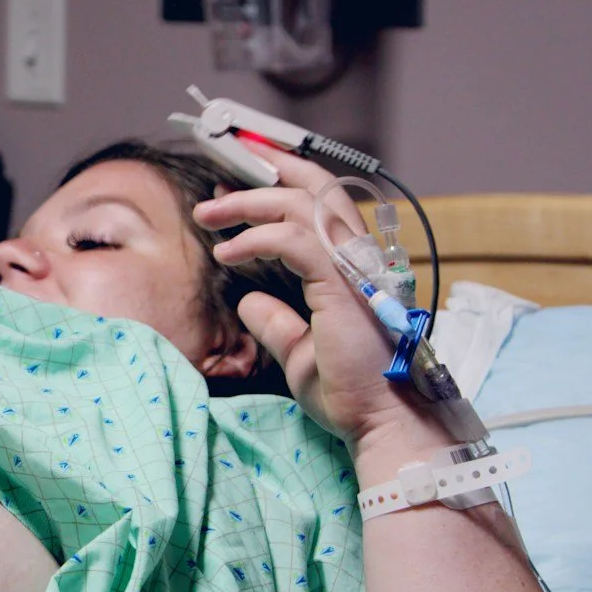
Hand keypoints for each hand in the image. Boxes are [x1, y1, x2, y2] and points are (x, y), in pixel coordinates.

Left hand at [192, 149, 438, 457]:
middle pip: (315, 187)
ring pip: (300, 205)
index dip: (278, 185)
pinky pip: (294, 240)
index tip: (232, 186)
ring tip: (207, 214)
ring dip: (247, 202)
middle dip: (265, 170)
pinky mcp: (343, 284)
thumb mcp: (300, 353)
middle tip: (219, 172)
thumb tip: (250, 302)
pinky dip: (256, 238)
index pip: (319, 204)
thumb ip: (278, 323)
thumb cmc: (354, 394)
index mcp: (355, 267)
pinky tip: (227, 252)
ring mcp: (355, 267)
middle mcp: (360, 257)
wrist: (383, 422)